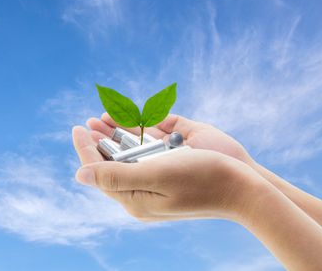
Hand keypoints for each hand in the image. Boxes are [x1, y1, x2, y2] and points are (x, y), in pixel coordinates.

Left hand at [72, 126, 263, 221]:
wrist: (244, 188)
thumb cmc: (201, 179)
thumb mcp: (155, 176)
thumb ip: (115, 176)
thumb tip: (79, 175)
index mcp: (134, 199)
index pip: (100, 172)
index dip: (86, 149)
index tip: (77, 127)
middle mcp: (143, 193)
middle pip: (112, 165)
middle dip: (99, 142)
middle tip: (86, 123)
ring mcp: (157, 183)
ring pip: (129, 158)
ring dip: (115, 138)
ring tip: (101, 121)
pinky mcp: (172, 173)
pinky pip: (147, 156)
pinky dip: (138, 140)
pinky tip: (131, 130)